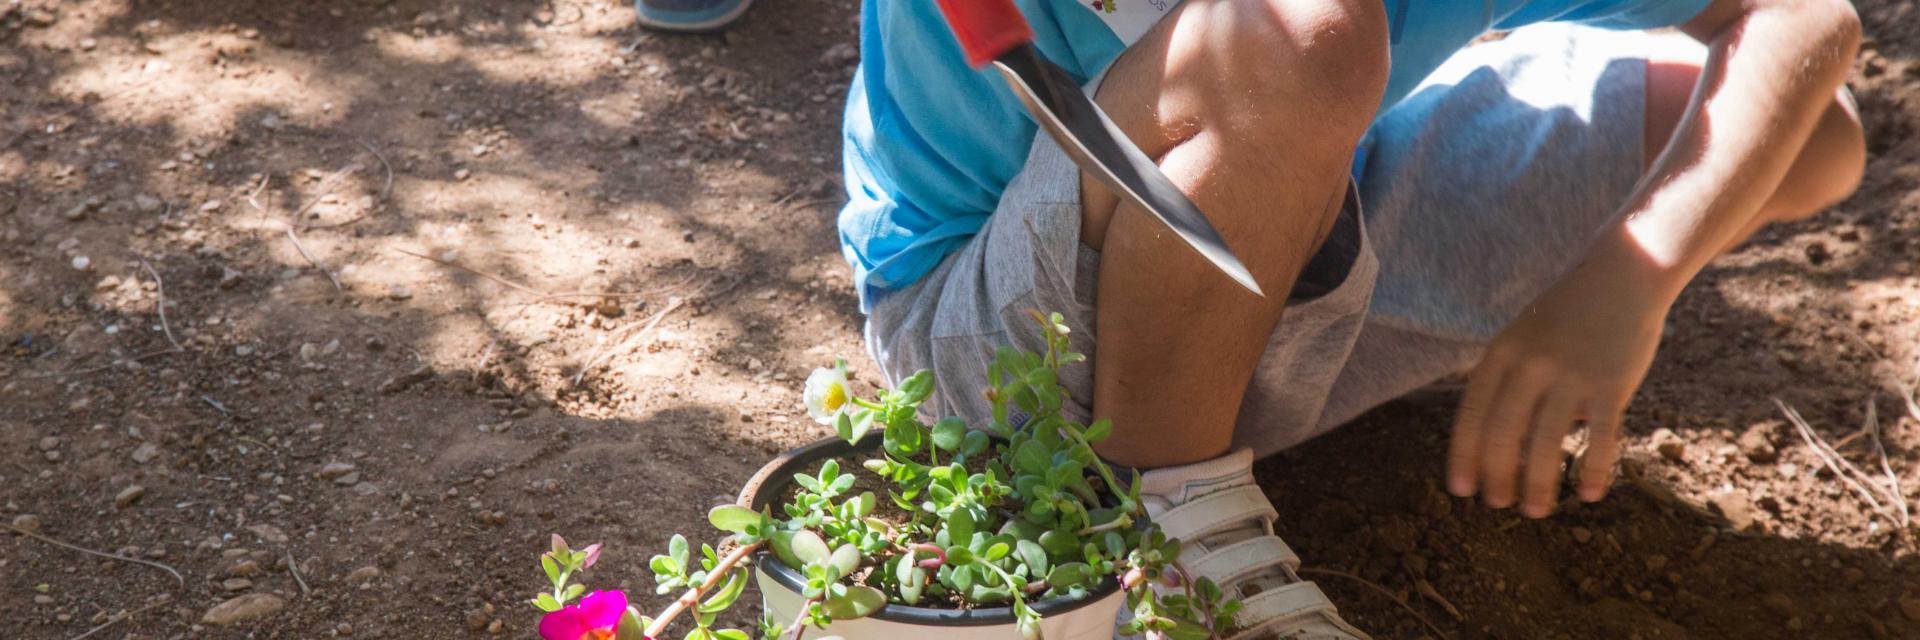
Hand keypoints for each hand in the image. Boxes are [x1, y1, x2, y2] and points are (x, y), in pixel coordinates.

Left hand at [1446, 257, 1671, 517]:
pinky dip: (1595, 470)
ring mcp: (1571, 373)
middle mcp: (1530, 364)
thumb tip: (1495, 437)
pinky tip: (1591, 495)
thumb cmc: (1569, 313)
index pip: (1472, 414)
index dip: (1464, 456)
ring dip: (1538, 485)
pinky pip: (1601, 437)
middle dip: (1497, 476)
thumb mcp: (1523, 336)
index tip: (1460, 490)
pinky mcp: (1611, 383)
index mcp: (1501, 353)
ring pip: (1546, 443)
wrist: (1625, 273)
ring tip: (1535, 511)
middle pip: (1504, 433)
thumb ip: (1507, 380)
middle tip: (1497, 505)